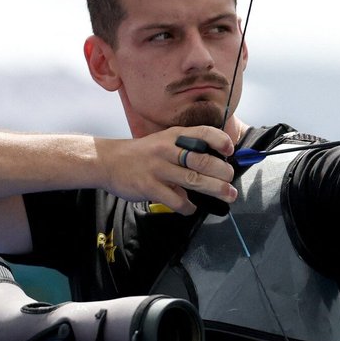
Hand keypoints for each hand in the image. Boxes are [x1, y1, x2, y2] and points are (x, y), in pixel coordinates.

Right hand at [94, 126, 235, 214]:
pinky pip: (176, 200)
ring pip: (193, 180)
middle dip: (222, 172)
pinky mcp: (149, 187)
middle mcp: (167, 149)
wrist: (108, 162)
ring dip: (215, 189)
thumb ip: (186, 149)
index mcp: (174, 136)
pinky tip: (191, 207)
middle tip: (231, 180)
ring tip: (228, 194)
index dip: (220, 140)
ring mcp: (158, 168)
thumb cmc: (144, 154)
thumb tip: (217, 163)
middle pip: (202, 161)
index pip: (203, 132)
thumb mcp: (164, 141)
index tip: (230, 151)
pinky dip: (188, 206)